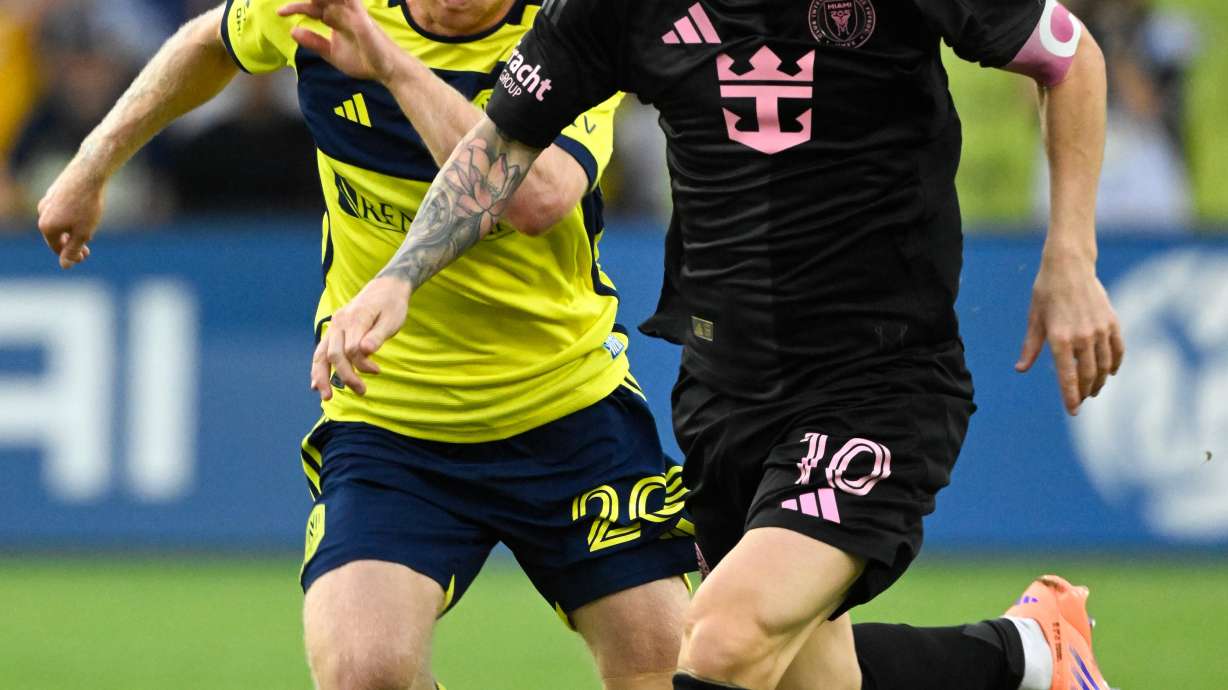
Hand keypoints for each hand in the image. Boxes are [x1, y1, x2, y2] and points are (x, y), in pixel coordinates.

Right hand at [37, 163, 102, 268]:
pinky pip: (62, 209)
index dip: (71, 255)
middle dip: (71, 243)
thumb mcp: (82, 233)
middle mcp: (42, 213)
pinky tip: (84, 215)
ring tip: (87, 232)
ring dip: (71, 230)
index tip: (85, 256)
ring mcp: (47, 201)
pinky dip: (72, 217)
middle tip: (86, 250)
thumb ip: (73, 250)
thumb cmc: (87, 205)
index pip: (56, 247)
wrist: (88, 174)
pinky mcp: (55, 191)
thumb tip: (65, 266)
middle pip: (55, 235)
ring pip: (59, 221)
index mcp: (46, 226)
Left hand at [279, 0, 398, 81]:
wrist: (386, 70)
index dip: (295, 8)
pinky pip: (349, 0)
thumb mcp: (332, 53)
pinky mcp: (361, 16)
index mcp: (335, 19)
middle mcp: (343, 11)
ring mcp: (353, 11)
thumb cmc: (364, 61)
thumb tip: (293, 31)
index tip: (280, 13)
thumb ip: (314, 42)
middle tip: (288, 5)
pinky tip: (328, 0)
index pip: (312, 7)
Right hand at [310, 276, 410, 400]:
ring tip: (327, 397)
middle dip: (346, 375)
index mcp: (355, 317)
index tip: (378, 371)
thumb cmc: (392, 306)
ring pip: (321, 354)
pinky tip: (316, 385)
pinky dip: (317, 368)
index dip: (363, 364)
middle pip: (335, 354)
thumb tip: (365, 351)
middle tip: (362, 392)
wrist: (385, 288)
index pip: (352, 348)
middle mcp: (339, 322)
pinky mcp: (333, 332)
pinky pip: (321, 352)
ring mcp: (334, 327)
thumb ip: (378, 336)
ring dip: (322, 377)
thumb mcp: (392, 320)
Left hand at [1015, 249, 1124, 415]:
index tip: (1072, 411)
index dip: (1070, 396)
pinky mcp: (1112, 322)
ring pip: (1104, 366)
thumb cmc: (1046, 292)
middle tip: (1081, 401)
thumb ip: (1030, 347)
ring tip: (1094, 390)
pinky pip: (1118, 350)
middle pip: (1088, 375)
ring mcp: (1100, 330)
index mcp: (1060, 338)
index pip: (1067, 376)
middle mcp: (1082, 337)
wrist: (1070, 266)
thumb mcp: (1034, 319)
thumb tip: (1021, 369)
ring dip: (1100, 381)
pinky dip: (1115, 364)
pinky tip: (1111, 372)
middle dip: (1085, 392)